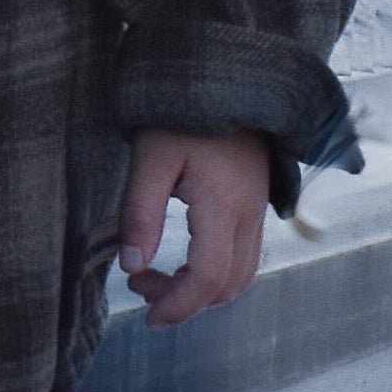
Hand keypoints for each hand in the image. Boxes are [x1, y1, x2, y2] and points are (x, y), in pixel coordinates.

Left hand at [112, 127, 269, 325]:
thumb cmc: (181, 113)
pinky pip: (246, 255)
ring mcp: (259, 209)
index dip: (177, 306)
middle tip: (141, 288)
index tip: (145, 314)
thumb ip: (139, 213)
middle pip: (229, 285)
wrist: (225, 77)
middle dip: (186, 301)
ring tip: (159, 277)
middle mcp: (250, 214)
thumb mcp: (149, 158)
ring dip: (203, 290)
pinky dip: (217, 272)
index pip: (207, 279)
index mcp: (223, 205)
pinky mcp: (257, 202)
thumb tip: (131, 266)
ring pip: (242, 274)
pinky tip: (183, 258)